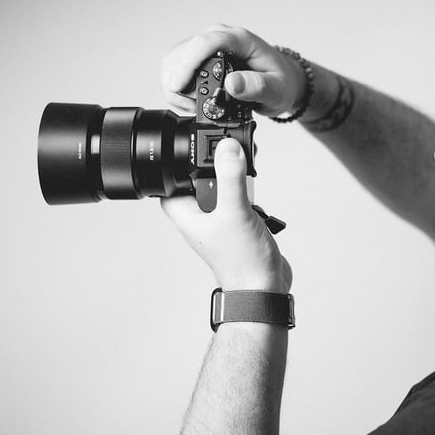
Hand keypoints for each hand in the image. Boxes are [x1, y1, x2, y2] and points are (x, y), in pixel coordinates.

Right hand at [161, 24, 305, 116]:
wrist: (282, 81)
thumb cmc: (281, 82)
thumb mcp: (276, 89)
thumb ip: (257, 87)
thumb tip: (233, 84)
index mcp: (239, 40)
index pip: (205, 44)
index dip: (187, 65)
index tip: (178, 87)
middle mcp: (219, 38)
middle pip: (182, 52)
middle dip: (179, 82)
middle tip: (193, 108)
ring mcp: (207, 47)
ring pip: (174, 60)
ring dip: (175, 87)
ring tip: (193, 108)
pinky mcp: (200, 58)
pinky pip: (177, 68)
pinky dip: (177, 88)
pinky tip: (190, 103)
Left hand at [161, 138, 291, 293]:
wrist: (264, 287)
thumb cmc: (242, 261)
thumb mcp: (235, 211)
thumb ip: (231, 178)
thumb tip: (227, 148)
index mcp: (187, 215)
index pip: (170, 181)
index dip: (179, 163)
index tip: (195, 148)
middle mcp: (200, 218)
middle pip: (199, 180)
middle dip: (216, 169)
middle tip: (230, 161)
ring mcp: (218, 223)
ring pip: (221, 190)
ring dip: (235, 183)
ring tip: (246, 184)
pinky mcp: (236, 226)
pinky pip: (238, 202)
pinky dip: (248, 197)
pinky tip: (256, 203)